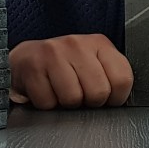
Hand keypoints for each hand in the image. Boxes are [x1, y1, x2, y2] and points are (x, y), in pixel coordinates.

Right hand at [8, 33, 132, 109]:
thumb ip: (110, 77)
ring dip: (66, 104)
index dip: (116, 98)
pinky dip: (47, 104)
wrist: (26, 59)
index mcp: (99, 43)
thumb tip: (119, 102)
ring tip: (61, 91)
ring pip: (73, 99)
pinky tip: (46, 90)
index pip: (122, 79)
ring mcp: (54, 52)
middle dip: (89, 103)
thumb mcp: (92, 64)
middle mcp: (78, 44)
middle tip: (79, 94)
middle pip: (98, 92)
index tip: (106, 98)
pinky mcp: (34, 66)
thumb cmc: (64, 66)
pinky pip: (48, 102)